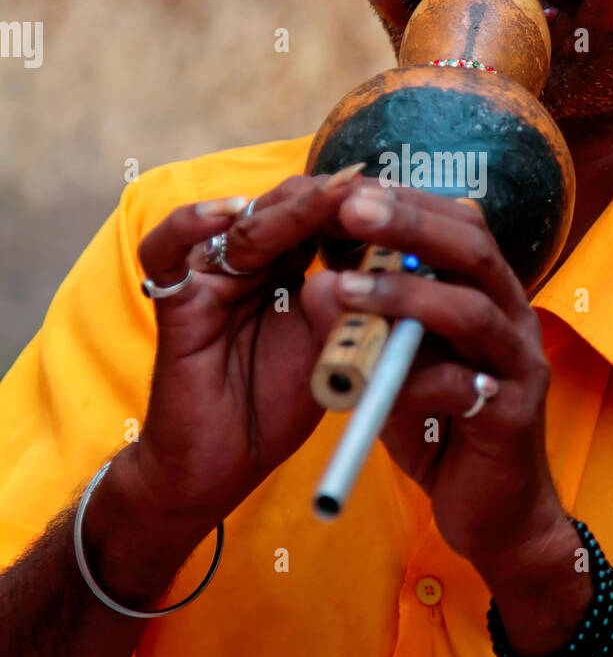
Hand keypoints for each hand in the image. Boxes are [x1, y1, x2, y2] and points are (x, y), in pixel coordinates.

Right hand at [128, 165, 367, 531]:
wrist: (223, 466)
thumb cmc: (276, 407)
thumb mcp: (331, 349)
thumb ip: (353, 305)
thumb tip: (397, 258)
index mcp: (288, 268)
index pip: (322, 218)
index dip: (359, 208)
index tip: (402, 201)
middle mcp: (247, 263)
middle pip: (285, 208)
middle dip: (331, 199)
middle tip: (372, 190)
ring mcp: (210, 276)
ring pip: (242, 222)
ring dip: (287, 208)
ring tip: (329, 198)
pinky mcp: (176, 301)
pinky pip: (166, 251)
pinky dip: (189, 224)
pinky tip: (227, 213)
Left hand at [301, 181, 566, 577]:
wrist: (493, 513)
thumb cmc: (442, 426)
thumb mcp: (399, 364)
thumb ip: (375, 325)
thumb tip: (321, 280)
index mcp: (487, 293)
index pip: (456, 223)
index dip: (406, 200)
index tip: (348, 185)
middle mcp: (513, 316)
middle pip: (473, 246)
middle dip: (409, 221)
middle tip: (351, 205)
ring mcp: (520, 365)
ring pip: (473, 310)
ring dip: (404, 294)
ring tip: (343, 286)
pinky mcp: (514, 416)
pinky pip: (468, 387)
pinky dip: (418, 378)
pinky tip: (373, 380)